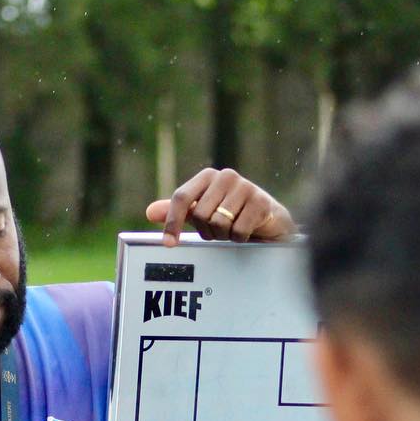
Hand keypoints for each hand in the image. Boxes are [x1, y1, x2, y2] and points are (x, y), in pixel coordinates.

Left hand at [146, 167, 296, 246]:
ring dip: (224, 235)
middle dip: (207, 230)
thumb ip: (178, 211)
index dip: (173, 221)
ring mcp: (245, 187)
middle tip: (218, 230)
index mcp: (207, 176)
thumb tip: (150, 212)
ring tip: (233, 228)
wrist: (269, 220)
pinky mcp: (261, 202)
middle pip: (201, 215)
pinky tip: (247, 231)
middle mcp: (226, 176)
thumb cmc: (231, 214)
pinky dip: (239, 238)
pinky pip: (238, 231)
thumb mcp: (202, 212)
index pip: (182, 197)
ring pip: (219, 224)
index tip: (169, 243)